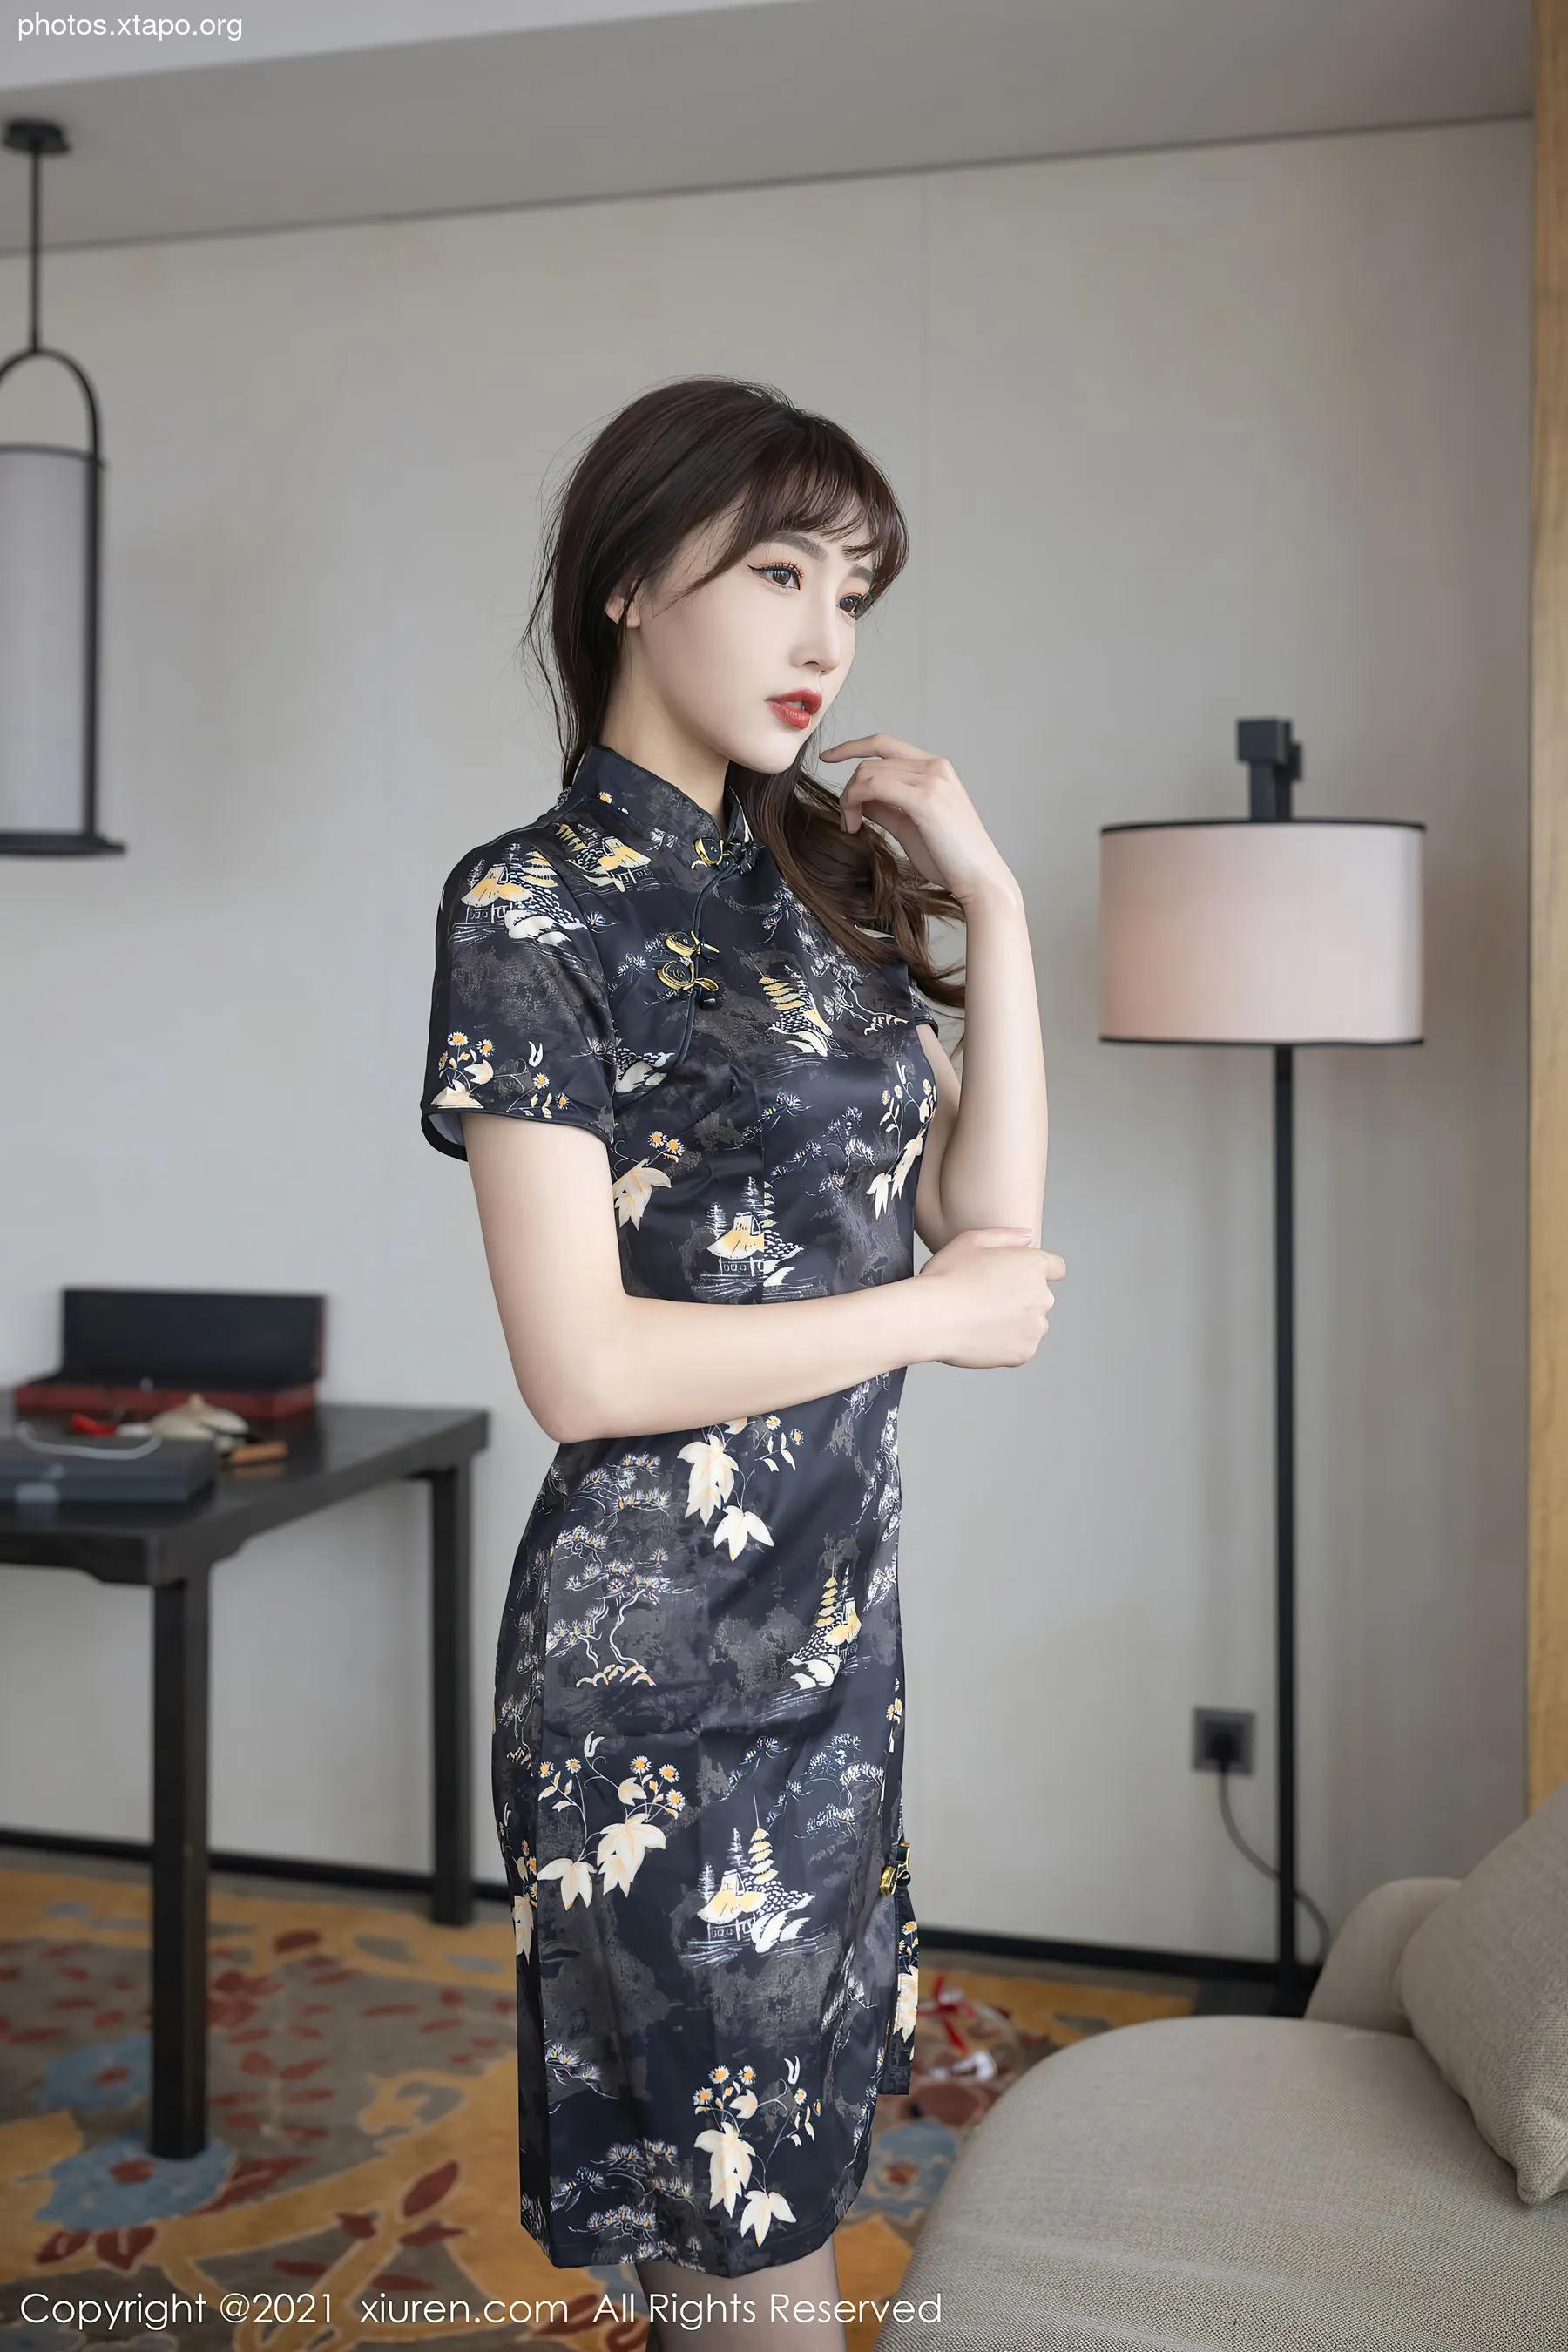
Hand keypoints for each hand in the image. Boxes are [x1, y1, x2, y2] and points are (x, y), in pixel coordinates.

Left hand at [816, 733, 1015, 905]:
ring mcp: (932, 780)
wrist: (980, 880)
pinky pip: (874, 786)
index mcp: (935, 768)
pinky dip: (854, 802)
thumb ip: (885, 807)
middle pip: (871, 761)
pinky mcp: (926, 799)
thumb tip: (859, 799)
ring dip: (849, 799)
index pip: (885, 743)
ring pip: (868, 773)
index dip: (852, 747)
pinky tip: (855, 825)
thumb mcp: (909, 826)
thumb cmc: (949, 858)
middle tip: (847, 819)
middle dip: (849, 789)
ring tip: (852, 826)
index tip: (828, 758)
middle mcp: (935, 766)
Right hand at [915, 1227, 1064, 1368]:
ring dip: (1016, 1322)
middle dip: (1021, 1297)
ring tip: (981, 1320)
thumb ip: (1006, 1236)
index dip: (1036, 1271)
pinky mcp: (1024, 1353)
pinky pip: (1021, 1347)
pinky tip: (981, 1336)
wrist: (929, 1318)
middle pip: (1040, 1297)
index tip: (1018, 1278)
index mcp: (1033, 1265)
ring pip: (1032, 1324)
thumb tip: (1029, 1237)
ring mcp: (1035, 1327)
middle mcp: (1042, 1296)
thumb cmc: (945, 1276)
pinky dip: (1006, 1344)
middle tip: (986, 1299)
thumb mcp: (971, 1240)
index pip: (1056, 1268)